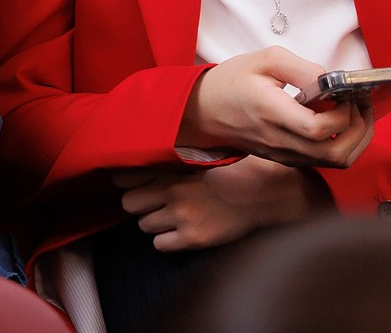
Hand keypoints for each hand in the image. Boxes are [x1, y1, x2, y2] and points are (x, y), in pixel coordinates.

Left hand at [115, 157, 322, 251]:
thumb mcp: (202, 152)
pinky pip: (160, 244)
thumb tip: (150, 145)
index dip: (125, 181)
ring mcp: (181, 216)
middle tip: (152, 203)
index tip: (131, 183)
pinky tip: (179, 233)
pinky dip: (166, 240)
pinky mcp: (194, 238)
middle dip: (138, 204)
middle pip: (128, 203)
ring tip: (170, 217)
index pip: (123, 176)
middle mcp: (170, 191)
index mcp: (170, 167)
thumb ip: (174, 153)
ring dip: (153, 222)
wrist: (268, 191)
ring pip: (142, 225)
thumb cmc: (237, 168)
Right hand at [179, 48, 372, 166]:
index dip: (343, 114)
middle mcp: (280, 140)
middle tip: (359, 103)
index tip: (346, 94)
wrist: (202, 110)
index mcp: (271, 112)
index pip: (318, 129)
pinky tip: (340, 124)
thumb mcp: (263, 59)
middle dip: (359, 128)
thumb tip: (332, 81)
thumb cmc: (231, 82)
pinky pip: (326, 161)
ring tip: (357, 114)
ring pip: (336, 161)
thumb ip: (301, 68)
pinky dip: (344, 145)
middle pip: (335, 153)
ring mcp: (285, 154)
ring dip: (356, 140)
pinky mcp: (288, 159)